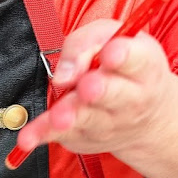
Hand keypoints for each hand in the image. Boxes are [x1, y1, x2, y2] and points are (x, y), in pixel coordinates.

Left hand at [17, 19, 177, 160]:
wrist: (148, 117)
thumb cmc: (125, 67)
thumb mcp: (111, 38)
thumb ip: (85, 43)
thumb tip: (64, 74)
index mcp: (142, 66)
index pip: (134, 58)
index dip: (122, 56)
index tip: (112, 55)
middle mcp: (132, 98)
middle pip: (113, 93)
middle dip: (98, 90)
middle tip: (87, 88)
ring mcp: (112, 123)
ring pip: (86, 120)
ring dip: (69, 118)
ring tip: (57, 118)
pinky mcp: (90, 139)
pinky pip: (65, 135)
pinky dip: (45, 135)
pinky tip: (30, 137)